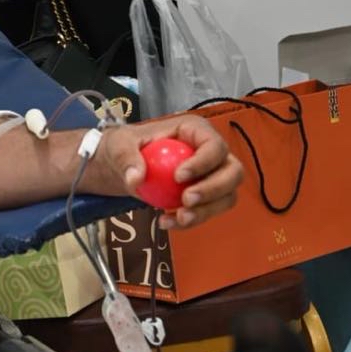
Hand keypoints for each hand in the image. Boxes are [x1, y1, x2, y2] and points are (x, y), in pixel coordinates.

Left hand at [101, 114, 242, 230]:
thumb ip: (125, 157)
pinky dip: (193, 220)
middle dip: (213, 190)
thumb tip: (136, 178)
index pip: (213, 145)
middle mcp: (212, 152)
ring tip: (178, 217)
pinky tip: (168, 221)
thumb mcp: (118, 144)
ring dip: (206, 211)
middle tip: (186, 201)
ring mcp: (213, 175)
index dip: (203, 162)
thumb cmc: (125, 147)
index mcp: (195, 130)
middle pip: (232, 172)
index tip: (178, 177)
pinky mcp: (207, 196)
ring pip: (227, 196)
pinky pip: (210, 211)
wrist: (124, 167)